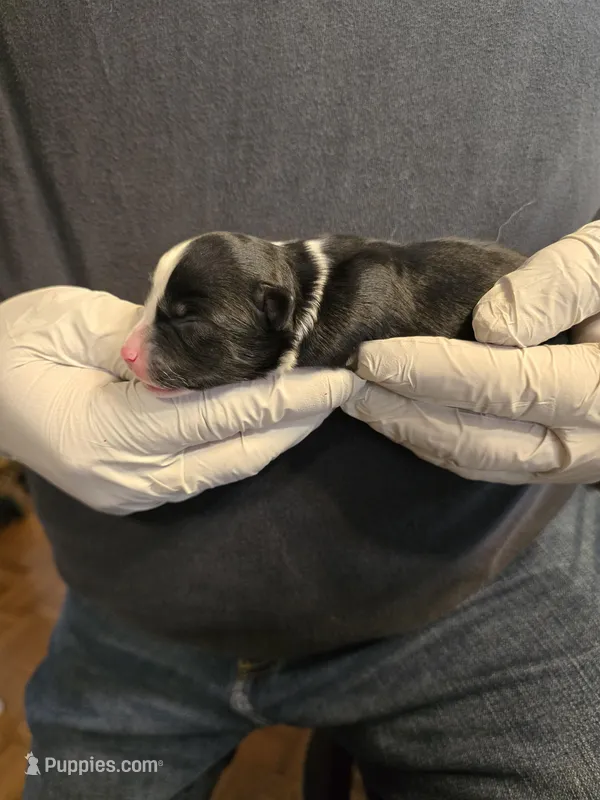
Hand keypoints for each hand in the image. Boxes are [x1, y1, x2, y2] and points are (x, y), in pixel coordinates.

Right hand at [0, 287, 363, 513]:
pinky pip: (207, 469)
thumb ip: (149, 345)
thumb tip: (219, 348)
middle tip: (345, 387)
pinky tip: (276, 423)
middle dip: (296, 421)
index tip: (333, 376)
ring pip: (227, 469)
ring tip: (322, 403)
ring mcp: (132, 492)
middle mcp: (127, 479)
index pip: (217, 415)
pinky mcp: (137, 491)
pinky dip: (246, 445)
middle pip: (235, 453)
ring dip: (278, 437)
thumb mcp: (76, 325)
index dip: (282, 396)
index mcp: (108, 434)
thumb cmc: (16, 345)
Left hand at [343, 221, 599, 483]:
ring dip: (411, 433)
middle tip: (343, 385)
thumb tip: (491, 326)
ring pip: (476, 461)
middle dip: (403, 413)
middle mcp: (585, 443)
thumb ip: (562, 286)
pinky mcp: (551, 463)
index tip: (371, 356)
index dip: (431, 373)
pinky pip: (485, 463)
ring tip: (359, 402)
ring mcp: (567, 462)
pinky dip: (435, 442)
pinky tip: (399, 417)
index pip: (504, 386)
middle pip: (479, 439)